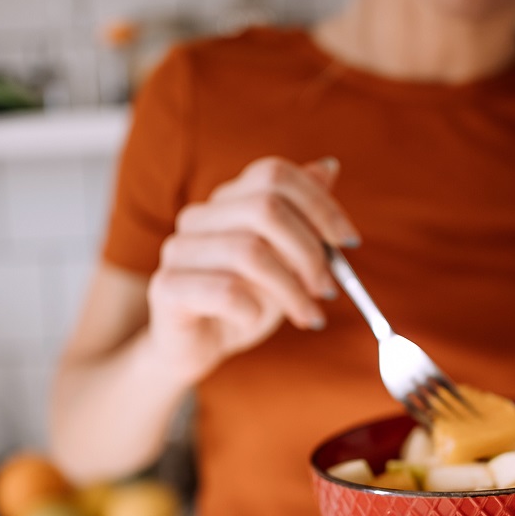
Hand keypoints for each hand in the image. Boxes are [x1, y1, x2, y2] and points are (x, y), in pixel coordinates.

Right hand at [145, 156, 357, 384]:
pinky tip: (254, 321)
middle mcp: (199, 217)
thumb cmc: (242, 302)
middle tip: (328, 289)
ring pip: (249, 252)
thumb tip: (328, 167)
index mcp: (227, 201)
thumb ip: (302, 216)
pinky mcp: (166, 287)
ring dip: (291, 289)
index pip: (275, 175)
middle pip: (266, 207)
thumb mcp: (283, 260)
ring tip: (307, 315)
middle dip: (309, 251)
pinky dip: (253, 309)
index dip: (320, 204)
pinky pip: (224, 290)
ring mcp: (179, 249)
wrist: (195, 348)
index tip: (348, 242)